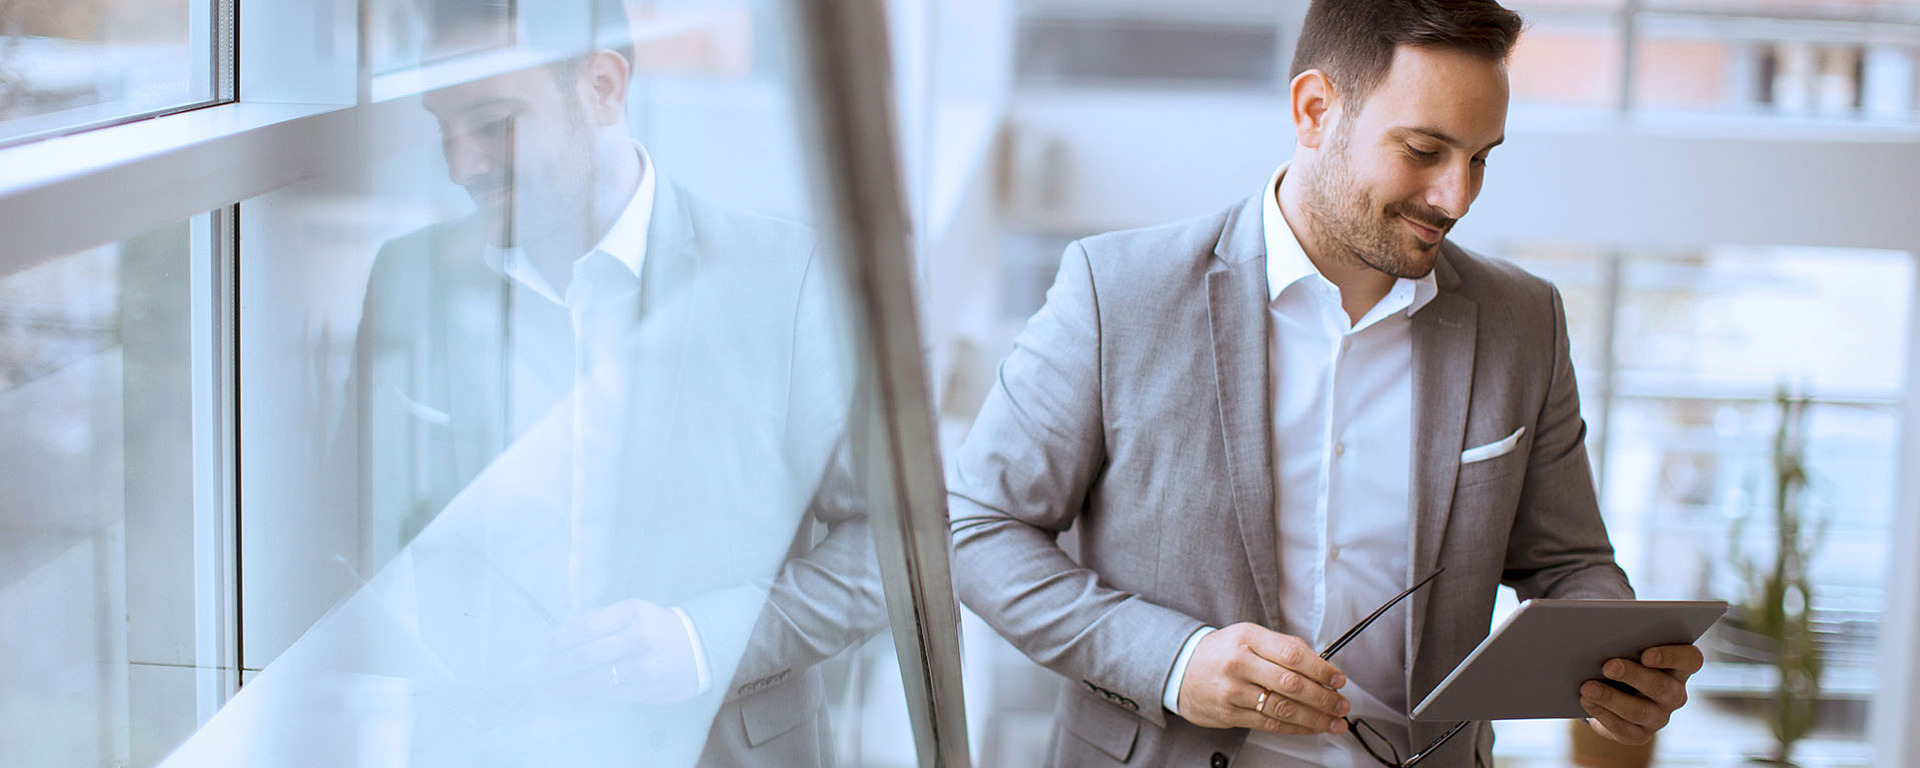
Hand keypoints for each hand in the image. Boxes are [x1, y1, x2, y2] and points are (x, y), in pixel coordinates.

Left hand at [534, 599, 701, 704]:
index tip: (542, 648)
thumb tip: (560, 633)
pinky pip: (608, 696)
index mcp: (631, 613)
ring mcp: (642, 667)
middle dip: (555, 667)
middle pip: (585, 656)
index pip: (586, 626)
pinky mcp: (645, 689)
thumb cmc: (657, 628)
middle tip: (536, 673)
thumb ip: (600, 621)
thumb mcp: (633, 613)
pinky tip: (573, 697)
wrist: (698, 649)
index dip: (559, 639)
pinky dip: (586, 698)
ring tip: (548, 689)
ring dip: (565, 687)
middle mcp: (637, 639)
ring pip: (594, 680)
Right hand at [1176, 623, 1350, 734]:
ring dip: (1315, 717)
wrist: (1181, 669)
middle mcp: (1239, 663)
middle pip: (1291, 683)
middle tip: (1341, 704)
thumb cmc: (1221, 652)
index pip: (1292, 654)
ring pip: (1283, 707)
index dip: (1321, 669)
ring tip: (1333, 721)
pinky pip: (1269, 723)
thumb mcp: (1248, 636)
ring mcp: (1232, 690)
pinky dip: (1295, 727)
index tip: (1338, 679)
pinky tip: (1310, 727)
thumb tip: (1320, 664)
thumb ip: (1283, 646)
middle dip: (1323, 697)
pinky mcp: (1229, 714)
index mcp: (1247, 637)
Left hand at [1580, 643, 1704, 745]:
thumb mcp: (1627, 648)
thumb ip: (1626, 640)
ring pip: (1640, 710)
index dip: (1672, 657)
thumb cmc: (1621, 659)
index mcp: (1678, 667)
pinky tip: (1586, 701)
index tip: (1646, 655)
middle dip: (1633, 676)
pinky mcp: (1639, 734)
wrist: (1610, 693)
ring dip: (1611, 698)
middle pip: (1661, 686)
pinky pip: (1622, 727)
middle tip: (1608, 667)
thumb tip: (1601, 632)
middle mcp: (1674, 694)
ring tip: (1588, 688)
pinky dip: (1602, 713)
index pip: (1690, 660)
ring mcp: (1659, 717)